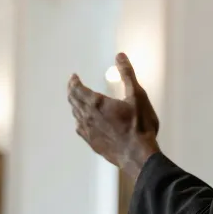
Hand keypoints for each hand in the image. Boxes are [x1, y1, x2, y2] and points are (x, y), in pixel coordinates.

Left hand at [68, 53, 159, 178]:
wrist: (139, 156)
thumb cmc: (140, 125)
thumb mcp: (138, 96)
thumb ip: (127, 75)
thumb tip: (119, 56)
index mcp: (97, 103)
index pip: (77, 89)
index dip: (74, 81)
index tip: (74, 76)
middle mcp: (88, 117)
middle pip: (73, 101)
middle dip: (72, 91)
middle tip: (73, 86)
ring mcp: (89, 132)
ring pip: (76, 115)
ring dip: (75, 105)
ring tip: (78, 101)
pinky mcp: (93, 144)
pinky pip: (80, 129)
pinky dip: (79, 121)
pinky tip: (83, 123)